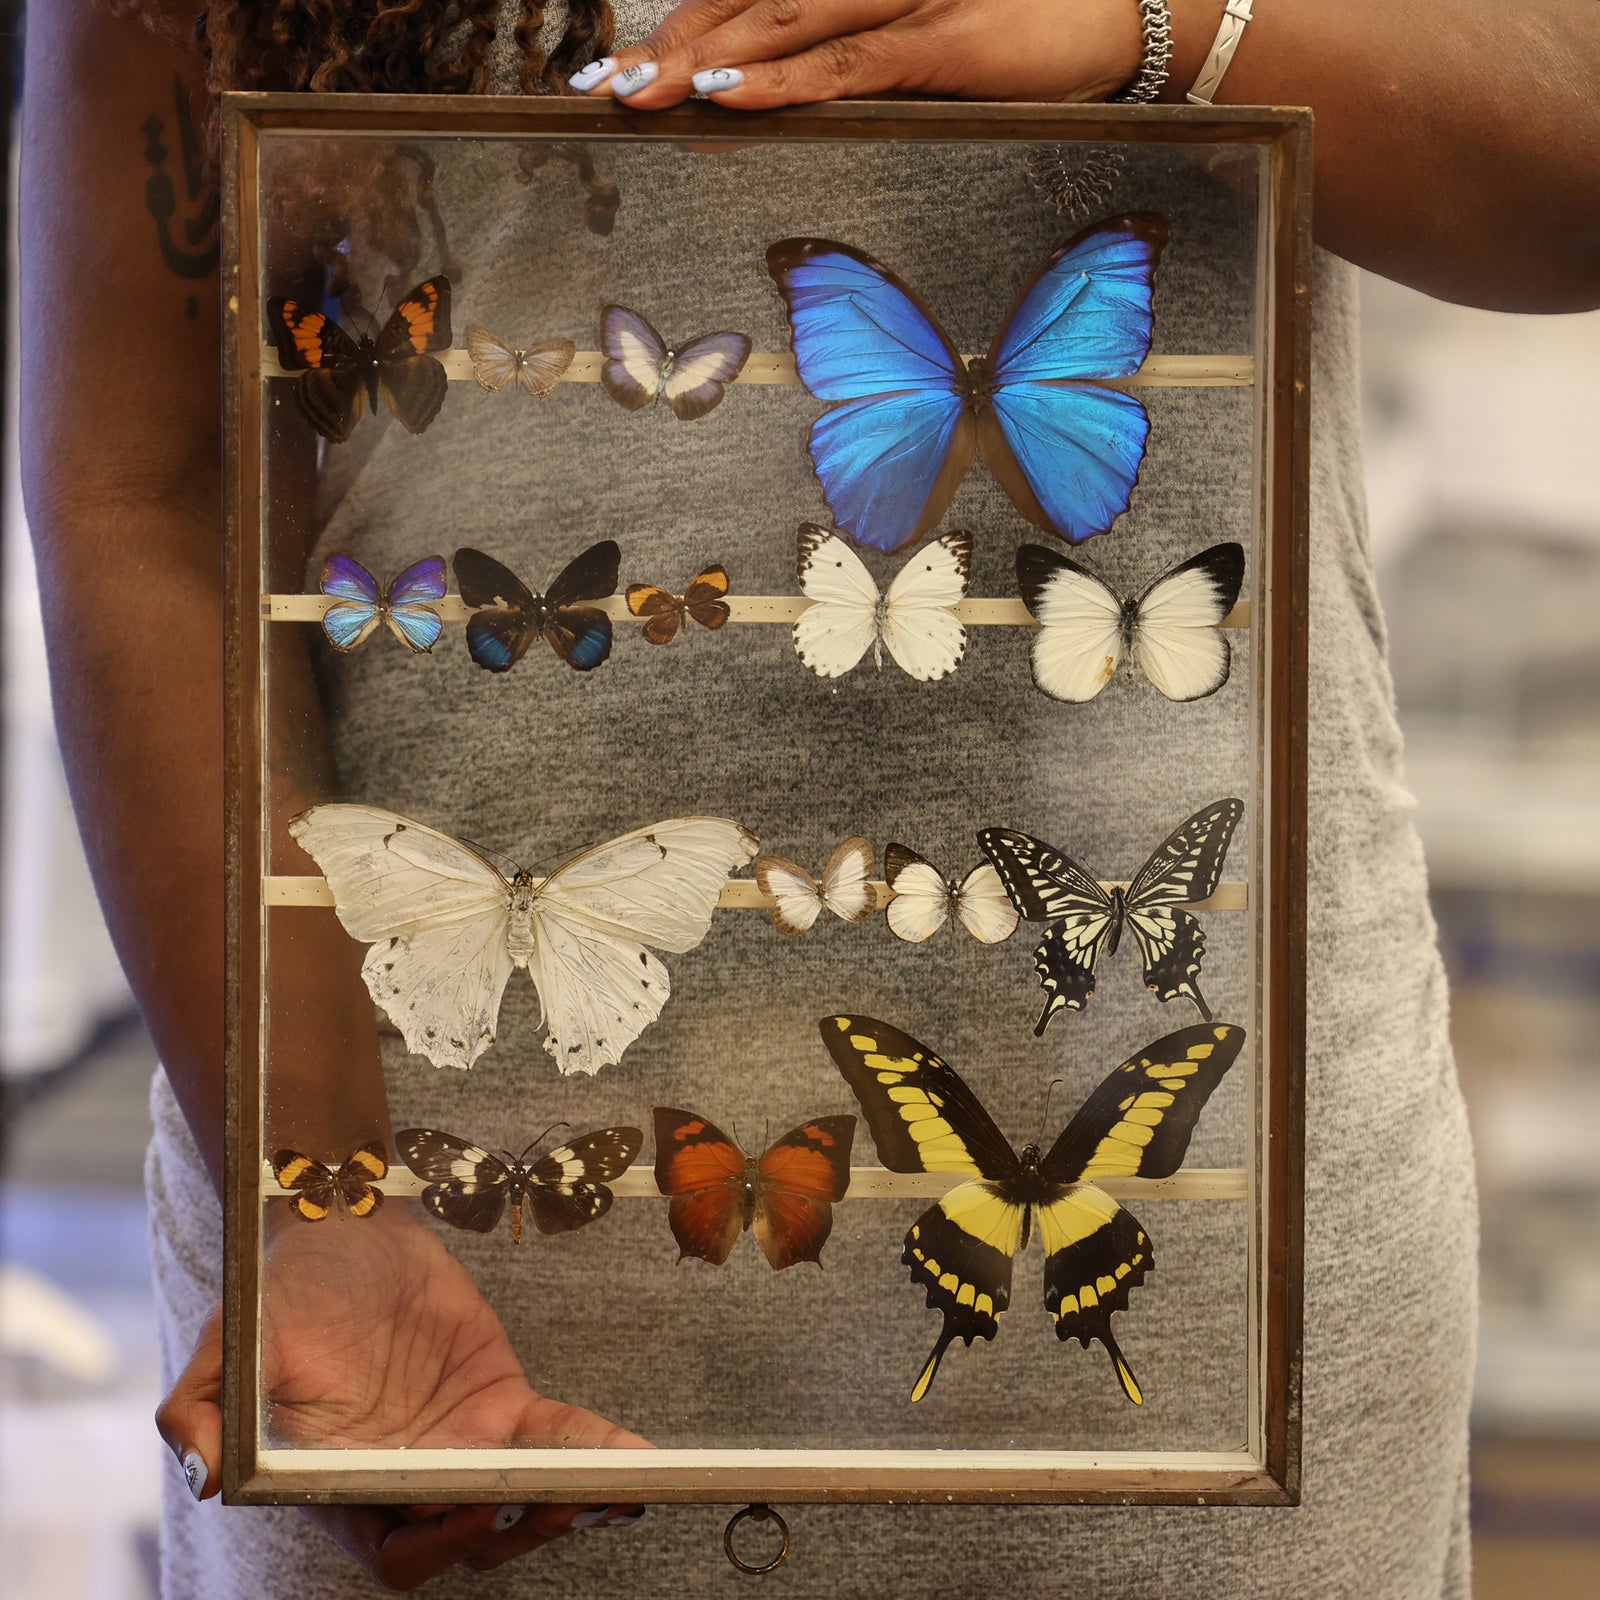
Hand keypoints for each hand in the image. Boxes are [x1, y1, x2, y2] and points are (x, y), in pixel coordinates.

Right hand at [156, 1208, 648, 1589]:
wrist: (341, 1222)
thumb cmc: (276, 1290)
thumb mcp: (223, 1344)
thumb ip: (197, 1412)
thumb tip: (204, 1476)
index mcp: (339, 1486)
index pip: (394, 1548)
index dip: (431, 1542)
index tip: (463, 1510)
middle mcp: (404, 1479)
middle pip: (470, 1539)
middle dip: (513, 1531)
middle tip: (558, 1503)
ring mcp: (459, 1443)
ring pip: (520, 1499)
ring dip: (567, 1505)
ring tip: (611, 1495)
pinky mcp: (501, 1401)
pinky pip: (554, 1438)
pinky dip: (593, 1450)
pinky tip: (633, 1456)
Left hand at [569, 0, 1144, 109]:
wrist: (1126, 12)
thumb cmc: (1019, 25)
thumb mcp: (921, 38)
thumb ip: (849, 54)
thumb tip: (772, 93)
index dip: (683, 23)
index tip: (624, 63)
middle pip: (750, 0)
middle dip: (672, 46)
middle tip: (607, 85)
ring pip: (785, 24)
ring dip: (708, 60)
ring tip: (643, 92)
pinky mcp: (944, 39)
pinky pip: (851, 61)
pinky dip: (787, 79)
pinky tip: (732, 94)